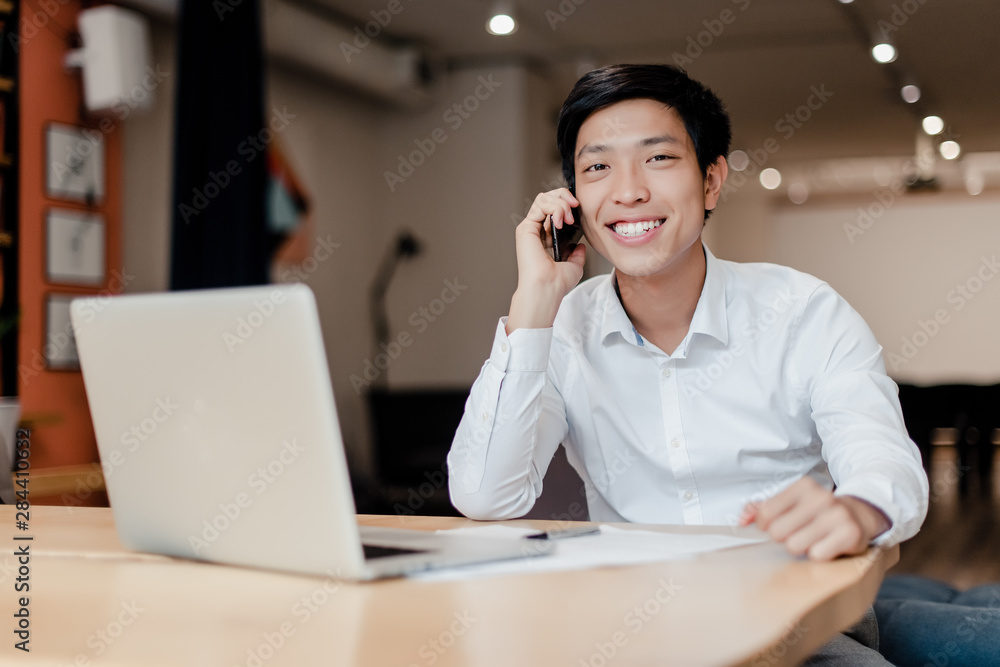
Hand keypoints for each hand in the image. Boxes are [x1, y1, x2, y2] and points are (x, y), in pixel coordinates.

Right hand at [506, 189, 585, 333]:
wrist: (548, 288)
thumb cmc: (557, 283)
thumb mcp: (574, 266)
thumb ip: (577, 254)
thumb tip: (580, 246)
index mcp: (546, 239)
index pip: (554, 209)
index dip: (566, 203)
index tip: (579, 208)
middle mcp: (537, 232)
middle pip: (547, 199)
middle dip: (563, 196)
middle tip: (575, 205)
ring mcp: (530, 229)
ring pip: (543, 198)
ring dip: (560, 202)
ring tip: (568, 216)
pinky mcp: (526, 228)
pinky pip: (540, 205)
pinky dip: (554, 207)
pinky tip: (560, 220)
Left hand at [739, 477, 890, 560]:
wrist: (859, 516)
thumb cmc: (817, 513)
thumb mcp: (790, 503)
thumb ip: (761, 509)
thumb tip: (742, 522)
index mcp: (803, 486)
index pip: (765, 514)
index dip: (765, 527)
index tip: (777, 527)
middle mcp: (821, 497)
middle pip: (777, 532)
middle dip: (784, 539)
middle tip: (798, 534)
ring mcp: (837, 515)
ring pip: (795, 546)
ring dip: (801, 549)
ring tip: (813, 540)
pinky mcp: (850, 534)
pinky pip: (817, 556)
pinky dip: (819, 556)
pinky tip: (827, 546)